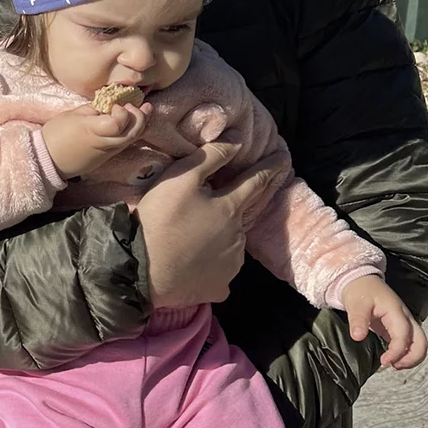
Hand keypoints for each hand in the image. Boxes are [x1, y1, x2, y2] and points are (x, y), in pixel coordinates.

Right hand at [41, 102, 152, 179]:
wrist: (49, 160)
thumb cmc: (57, 134)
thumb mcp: (73, 114)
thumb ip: (94, 109)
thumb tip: (109, 105)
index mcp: (93, 131)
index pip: (119, 123)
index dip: (123, 111)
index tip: (116, 103)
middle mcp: (105, 143)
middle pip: (132, 132)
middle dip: (140, 117)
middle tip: (139, 105)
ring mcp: (108, 153)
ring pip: (132, 139)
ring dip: (141, 124)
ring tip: (145, 110)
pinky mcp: (107, 158)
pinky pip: (124, 144)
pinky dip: (131, 132)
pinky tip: (131, 123)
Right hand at [134, 141, 281, 308]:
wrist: (143, 268)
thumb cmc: (161, 218)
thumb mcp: (180, 177)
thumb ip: (211, 157)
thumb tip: (238, 141)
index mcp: (230, 207)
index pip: (257, 181)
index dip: (271, 166)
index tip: (284, 156)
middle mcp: (238, 235)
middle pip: (247, 212)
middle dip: (255, 197)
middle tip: (258, 188)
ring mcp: (232, 264)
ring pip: (233, 241)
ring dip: (226, 232)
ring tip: (204, 231)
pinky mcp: (220, 286)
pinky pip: (222, 268)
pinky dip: (215, 260)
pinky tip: (200, 259)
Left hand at [342, 275, 427, 369]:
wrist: (360, 279)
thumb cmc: (360, 289)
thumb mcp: (355, 303)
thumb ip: (358, 321)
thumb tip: (358, 336)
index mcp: (396, 311)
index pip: (403, 336)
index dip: (397, 352)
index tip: (385, 361)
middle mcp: (404, 317)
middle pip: (421, 342)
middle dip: (412, 358)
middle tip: (394, 365)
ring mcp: (403, 322)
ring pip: (419, 343)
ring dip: (411, 357)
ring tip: (394, 364)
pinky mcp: (398, 326)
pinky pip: (410, 342)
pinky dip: (406, 352)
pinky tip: (393, 358)